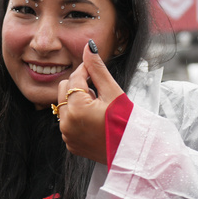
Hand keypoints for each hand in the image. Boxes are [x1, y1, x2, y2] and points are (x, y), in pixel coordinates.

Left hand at [57, 41, 124, 164]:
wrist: (133, 152)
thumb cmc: (127, 122)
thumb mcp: (113, 93)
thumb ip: (97, 69)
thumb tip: (89, 46)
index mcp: (76, 108)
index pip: (75, 77)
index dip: (87, 71)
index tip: (97, 72)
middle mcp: (66, 123)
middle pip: (64, 89)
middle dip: (80, 87)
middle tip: (99, 94)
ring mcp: (66, 135)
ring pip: (64, 105)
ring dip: (77, 102)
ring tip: (98, 108)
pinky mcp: (70, 144)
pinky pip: (67, 122)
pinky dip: (77, 117)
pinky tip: (94, 121)